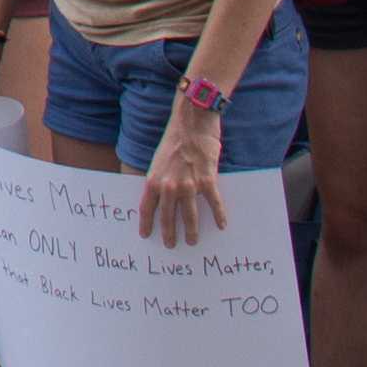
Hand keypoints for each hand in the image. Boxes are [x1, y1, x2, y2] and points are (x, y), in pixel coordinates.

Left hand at [139, 101, 231, 245]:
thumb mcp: (158, 160)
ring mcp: (188, 184)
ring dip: (191, 231)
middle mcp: (169, 185)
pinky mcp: (207, 179)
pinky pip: (213, 203)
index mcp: (154, 179)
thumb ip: (160, 179)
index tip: (145, 235)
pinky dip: (218, 215)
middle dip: (169, 233)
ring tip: (192, 241)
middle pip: (167, 216)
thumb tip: (163, 197)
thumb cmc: (174, 139)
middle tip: (171, 245)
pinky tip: (221, 225)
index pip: (147, 208)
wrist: (192, 121)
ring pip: (189, 215)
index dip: (146, 223)